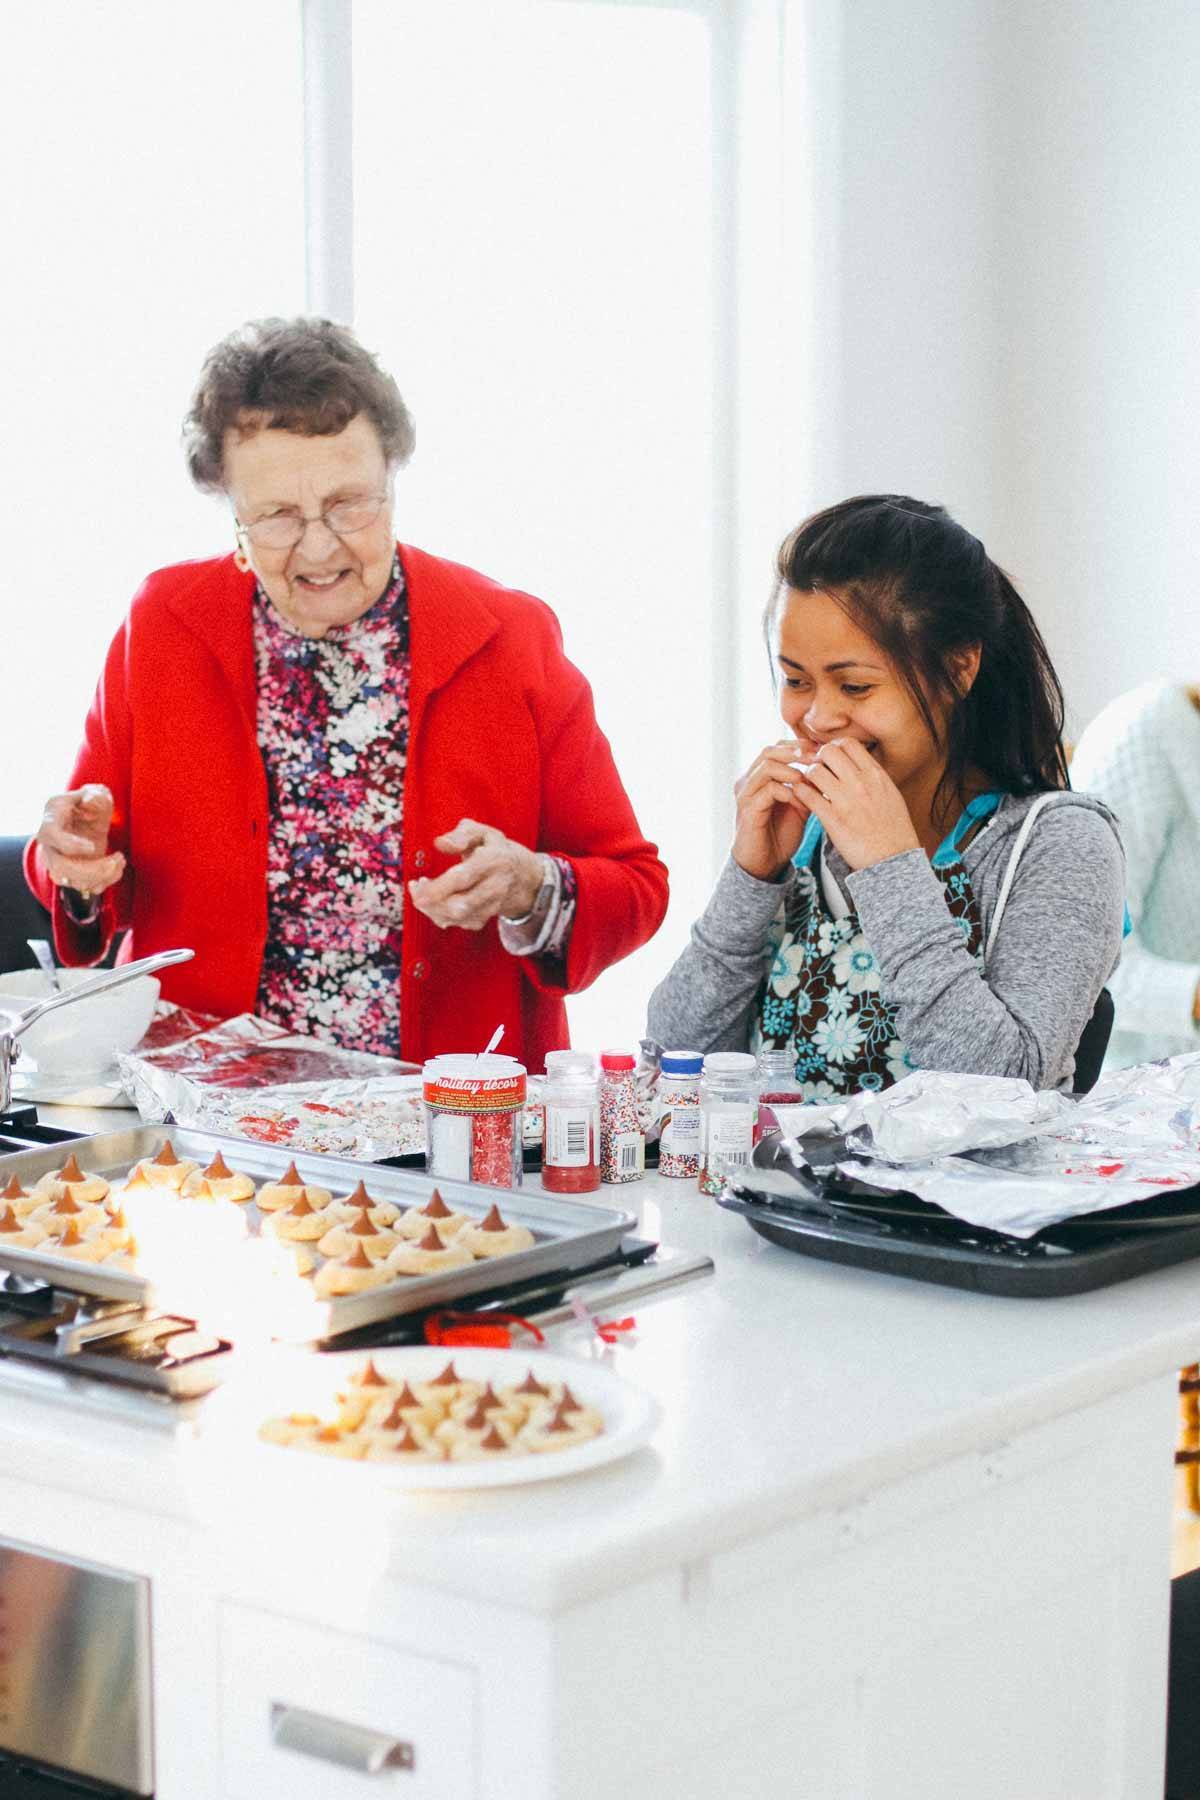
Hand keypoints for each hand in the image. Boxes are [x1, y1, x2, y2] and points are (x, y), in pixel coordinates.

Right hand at [35, 785, 125, 898]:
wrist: (77, 822)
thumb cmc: (80, 807)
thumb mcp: (86, 794)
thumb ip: (93, 795)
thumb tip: (92, 799)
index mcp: (50, 825)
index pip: (52, 838)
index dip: (71, 845)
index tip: (92, 846)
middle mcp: (51, 849)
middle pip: (62, 868)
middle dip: (92, 869)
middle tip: (116, 859)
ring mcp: (61, 866)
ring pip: (76, 883)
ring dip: (104, 876)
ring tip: (120, 859)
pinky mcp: (76, 877)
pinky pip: (89, 888)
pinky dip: (107, 881)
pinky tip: (118, 866)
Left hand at [408, 819, 543, 930]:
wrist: (521, 875)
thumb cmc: (494, 850)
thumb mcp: (482, 832)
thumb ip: (461, 834)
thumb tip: (440, 843)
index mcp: (493, 861)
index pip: (464, 878)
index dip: (438, 886)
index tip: (417, 883)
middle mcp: (495, 887)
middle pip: (459, 905)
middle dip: (430, 901)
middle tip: (416, 887)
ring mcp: (491, 905)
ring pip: (457, 918)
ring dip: (432, 909)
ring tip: (422, 892)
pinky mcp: (485, 918)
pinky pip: (458, 924)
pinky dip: (439, 916)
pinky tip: (434, 902)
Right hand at [731, 737, 819, 879]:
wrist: (765, 862)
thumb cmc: (781, 832)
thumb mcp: (800, 803)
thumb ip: (808, 786)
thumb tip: (830, 767)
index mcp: (759, 775)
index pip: (777, 747)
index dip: (800, 746)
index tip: (822, 750)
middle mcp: (749, 780)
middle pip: (769, 751)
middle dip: (796, 753)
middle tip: (818, 758)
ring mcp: (746, 794)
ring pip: (767, 767)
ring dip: (792, 770)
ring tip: (809, 779)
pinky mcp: (748, 810)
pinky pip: (768, 790)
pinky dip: (787, 792)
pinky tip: (801, 801)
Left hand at [793, 740, 919, 870]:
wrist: (894, 860)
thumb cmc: (894, 830)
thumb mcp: (891, 795)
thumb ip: (874, 777)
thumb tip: (860, 764)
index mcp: (876, 775)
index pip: (848, 744)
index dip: (834, 747)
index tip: (830, 760)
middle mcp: (861, 783)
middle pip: (828, 751)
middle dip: (818, 758)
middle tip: (816, 771)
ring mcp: (846, 801)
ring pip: (814, 771)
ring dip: (807, 776)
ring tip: (809, 786)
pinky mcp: (833, 820)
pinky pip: (807, 796)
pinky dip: (800, 793)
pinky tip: (801, 798)